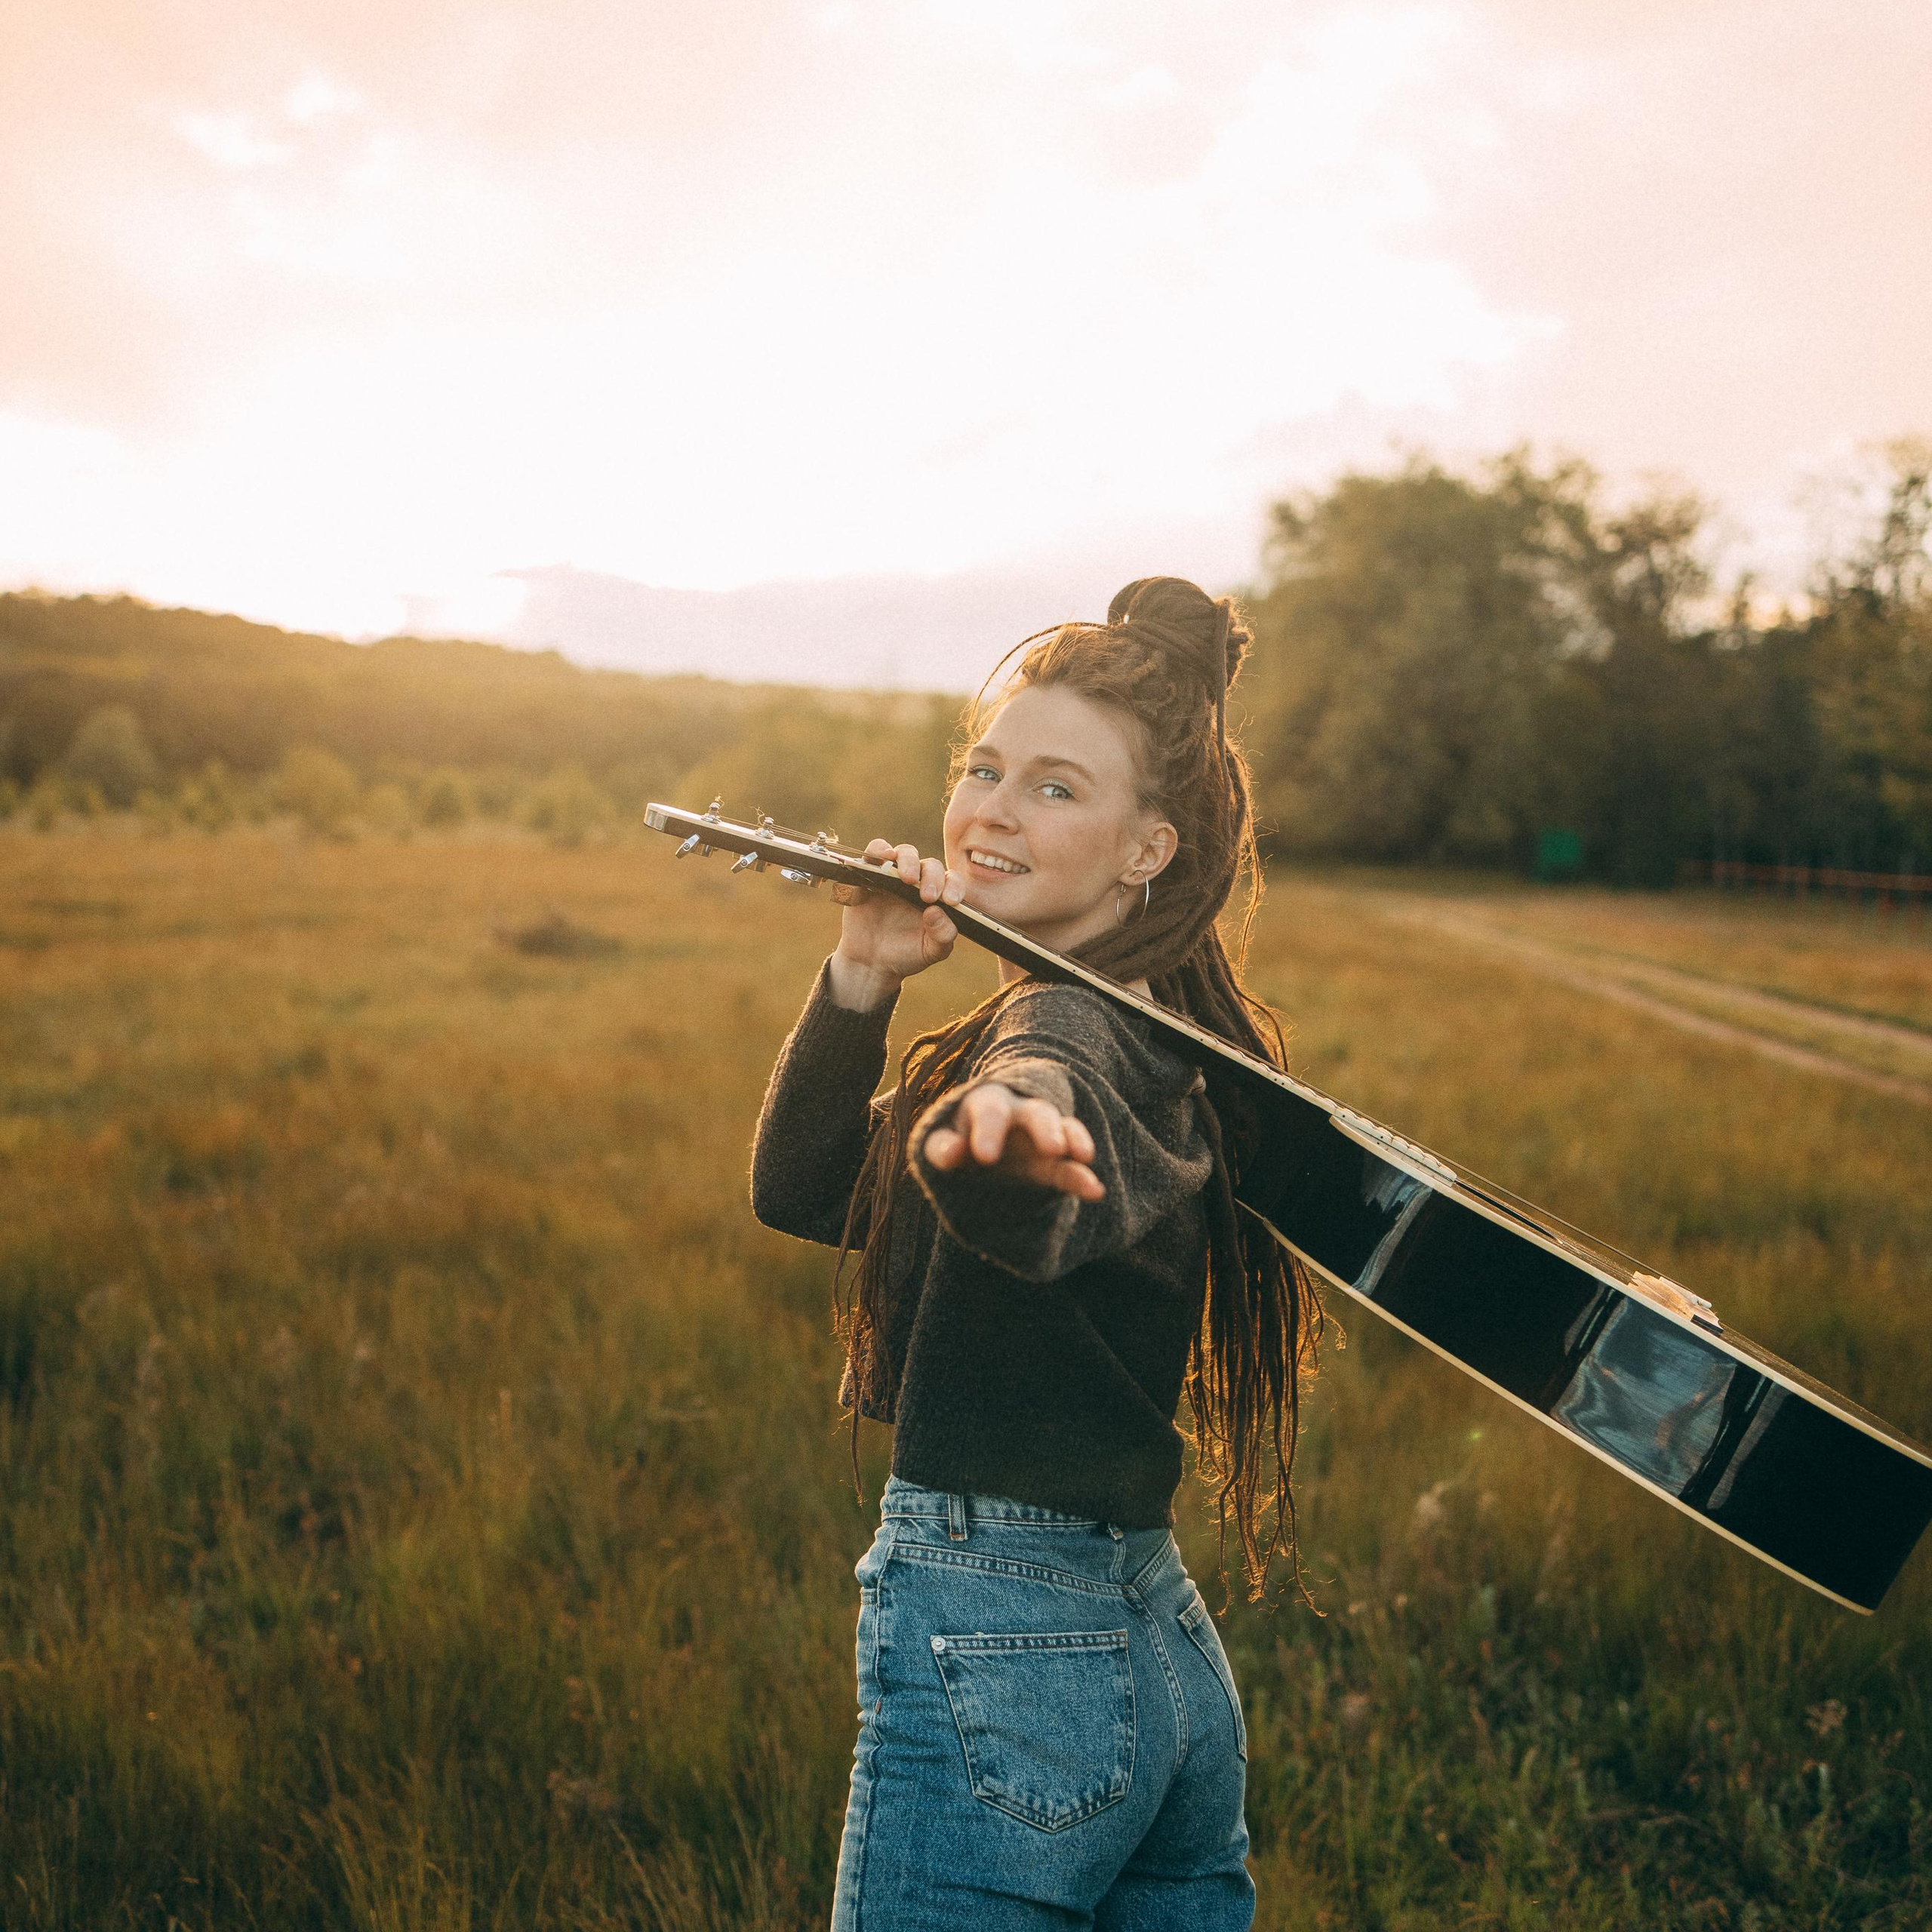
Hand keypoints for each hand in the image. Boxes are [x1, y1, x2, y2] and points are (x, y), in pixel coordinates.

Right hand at [827, 840, 964, 1009]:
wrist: (870, 962)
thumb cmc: (905, 954)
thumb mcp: (929, 952)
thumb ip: (942, 937)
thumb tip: (937, 912)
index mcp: (939, 897)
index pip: (952, 881)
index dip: (954, 887)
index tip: (951, 901)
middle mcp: (919, 882)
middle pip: (931, 865)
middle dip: (932, 877)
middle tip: (928, 896)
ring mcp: (894, 876)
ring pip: (906, 853)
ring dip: (909, 861)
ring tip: (907, 878)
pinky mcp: (870, 874)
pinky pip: (875, 852)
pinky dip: (879, 850)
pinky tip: (884, 859)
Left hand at [920, 1082, 1104, 1201]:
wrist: (976, 1151)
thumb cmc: (956, 1142)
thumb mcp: (941, 1144)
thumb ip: (941, 1147)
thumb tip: (952, 1152)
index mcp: (987, 1105)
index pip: (990, 1112)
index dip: (988, 1132)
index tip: (985, 1157)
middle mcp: (1020, 1115)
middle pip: (1037, 1113)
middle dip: (1046, 1128)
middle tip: (1053, 1149)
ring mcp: (1041, 1137)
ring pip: (1063, 1131)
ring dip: (1074, 1143)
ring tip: (1084, 1158)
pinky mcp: (1054, 1164)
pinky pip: (1072, 1167)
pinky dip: (1083, 1178)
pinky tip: (1095, 1191)